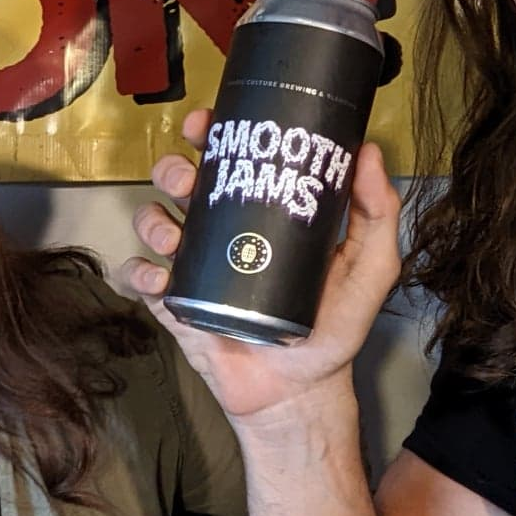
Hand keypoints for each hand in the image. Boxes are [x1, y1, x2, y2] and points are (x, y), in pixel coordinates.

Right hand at [119, 108, 404, 421]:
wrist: (301, 390)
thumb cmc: (333, 327)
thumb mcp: (369, 267)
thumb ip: (377, 213)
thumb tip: (369, 152)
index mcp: (260, 213)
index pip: (228, 159)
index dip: (210, 134)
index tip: (206, 124)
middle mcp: (221, 232)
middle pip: (179, 182)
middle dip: (173, 171)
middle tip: (187, 182)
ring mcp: (192, 267)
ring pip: (152, 222)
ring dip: (153, 220)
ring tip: (173, 237)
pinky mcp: (173, 304)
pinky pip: (138, 278)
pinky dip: (138, 272)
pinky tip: (159, 278)